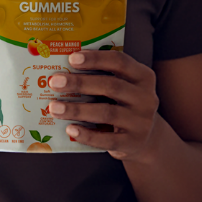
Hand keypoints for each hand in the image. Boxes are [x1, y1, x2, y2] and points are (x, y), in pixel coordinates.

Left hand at [46, 50, 160, 160]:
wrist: (146, 140)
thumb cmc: (125, 106)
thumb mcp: (124, 87)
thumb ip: (103, 77)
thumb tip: (64, 71)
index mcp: (143, 77)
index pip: (120, 62)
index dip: (96, 58)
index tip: (72, 58)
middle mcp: (146, 98)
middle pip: (110, 86)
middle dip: (80, 83)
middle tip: (54, 82)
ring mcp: (141, 122)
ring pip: (106, 113)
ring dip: (77, 109)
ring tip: (54, 108)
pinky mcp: (132, 143)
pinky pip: (107, 140)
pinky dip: (87, 135)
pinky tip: (70, 129)